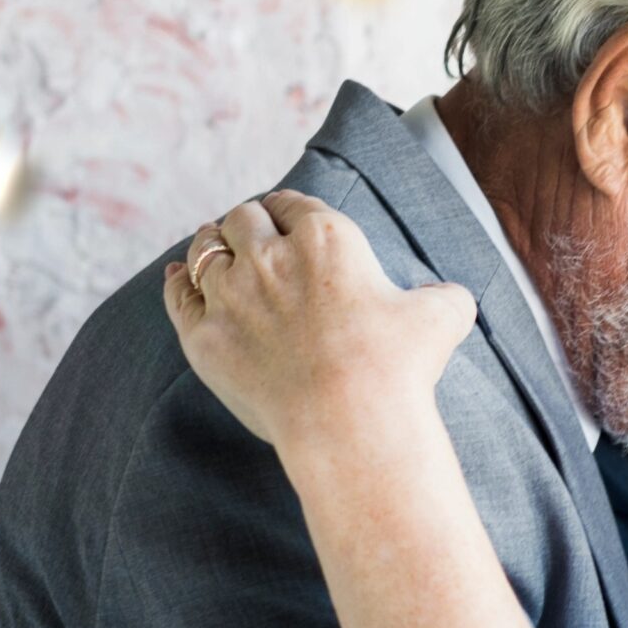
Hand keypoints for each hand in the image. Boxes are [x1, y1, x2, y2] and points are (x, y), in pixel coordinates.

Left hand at [162, 192, 475, 451]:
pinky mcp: (204, 337)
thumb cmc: (398, 368)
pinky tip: (179, 278)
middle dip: (248, 224)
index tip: (287, 220)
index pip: (294, 203)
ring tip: (215, 252)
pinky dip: (178, 282)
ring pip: (205, 249)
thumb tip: (448, 298)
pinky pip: (178, 294)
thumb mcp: (442, 319)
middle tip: (252, 237)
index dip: (288, 210)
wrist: (349, 423)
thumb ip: (443, 296)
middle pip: (243, 218)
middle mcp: (270, 255)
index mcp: (326, 236)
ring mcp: (231, 294)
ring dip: (212, 246)